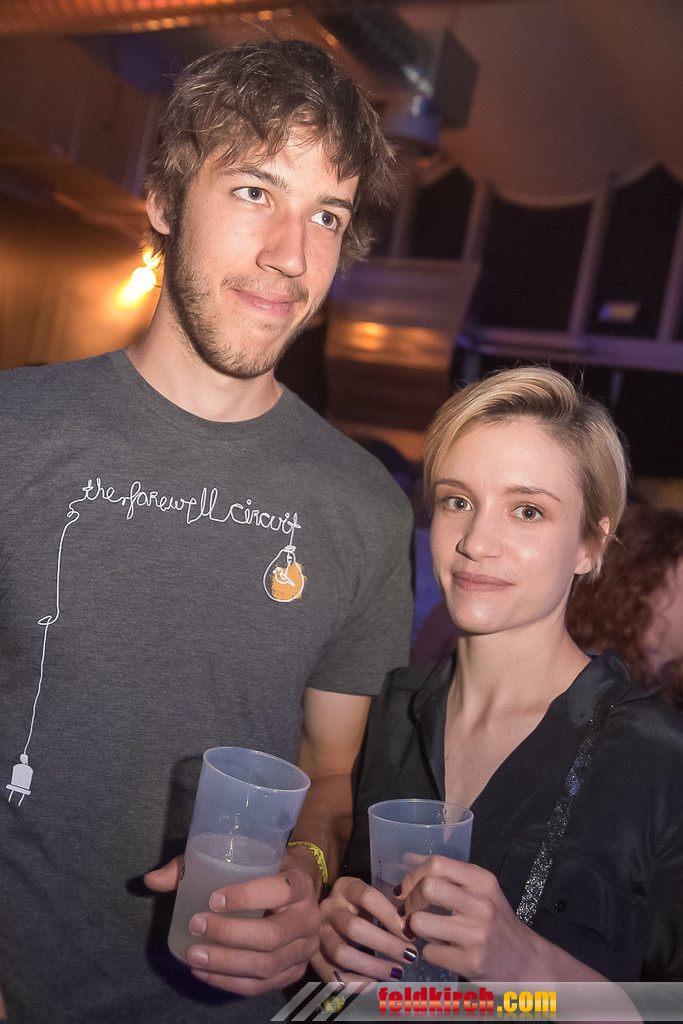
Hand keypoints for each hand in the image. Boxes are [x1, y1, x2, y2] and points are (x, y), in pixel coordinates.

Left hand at [144, 857, 320, 995]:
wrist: (297, 888)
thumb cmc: (264, 869)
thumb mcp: (242, 858)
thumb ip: (196, 866)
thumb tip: (152, 879)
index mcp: (300, 882)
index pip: (278, 891)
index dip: (246, 897)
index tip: (212, 900)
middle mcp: (308, 917)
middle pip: (271, 936)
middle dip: (229, 935)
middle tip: (196, 927)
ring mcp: (304, 949)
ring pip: (266, 965)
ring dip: (226, 964)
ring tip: (194, 956)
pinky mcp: (293, 971)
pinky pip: (262, 985)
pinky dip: (230, 982)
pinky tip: (205, 973)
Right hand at [311, 876, 418, 984]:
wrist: (317, 906)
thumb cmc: (356, 903)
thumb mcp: (367, 895)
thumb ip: (387, 907)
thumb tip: (413, 929)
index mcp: (345, 888)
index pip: (367, 897)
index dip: (390, 915)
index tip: (410, 933)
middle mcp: (328, 908)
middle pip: (354, 928)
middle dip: (386, 944)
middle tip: (410, 956)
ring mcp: (317, 933)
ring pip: (341, 953)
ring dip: (373, 967)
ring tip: (397, 973)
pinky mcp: (313, 956)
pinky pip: (331, 975)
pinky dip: (353, 983)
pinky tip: (374, 984)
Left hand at [397, 856, 538, 980]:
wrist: (524, 961)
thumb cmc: (495, 921)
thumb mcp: (478, 890)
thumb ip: (445, 873)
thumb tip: (408, 858)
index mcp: (482, 881)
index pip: (437, 863)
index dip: (414, 875)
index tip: (407, 887)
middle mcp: (481, 904)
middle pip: (428, 888)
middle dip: (410, 900)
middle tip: (410, 909)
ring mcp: (476, 935)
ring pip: (420, 922)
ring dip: (416, 928)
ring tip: (426, 930)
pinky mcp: (470, 962)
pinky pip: (429, 952)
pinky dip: (430, 952)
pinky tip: (443, 950)